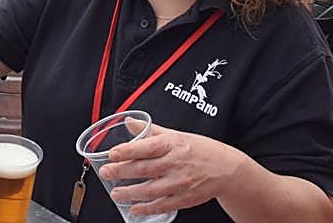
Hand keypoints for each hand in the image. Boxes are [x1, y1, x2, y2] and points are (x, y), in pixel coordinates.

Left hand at [99, 120, 242, 216]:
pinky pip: (163, 205)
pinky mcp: (185, 198)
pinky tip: (135, 209)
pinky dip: (148, 209)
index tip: (111, 153)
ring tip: (116, 193)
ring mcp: (180, 183)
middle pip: (144, 169)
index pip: (146, 147)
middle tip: (105, 173)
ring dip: (131, 193)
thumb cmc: (199, 149)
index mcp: (172, 144)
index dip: (127, 151)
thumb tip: (128, 121)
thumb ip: (150, 130)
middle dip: (122, 172)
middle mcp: (175, 163)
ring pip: (151, 190)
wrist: (227, 169)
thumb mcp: (175, 134)